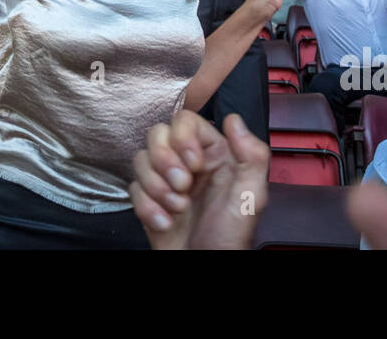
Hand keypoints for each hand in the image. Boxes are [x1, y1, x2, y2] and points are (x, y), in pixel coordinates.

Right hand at [129, 112, 269, 249]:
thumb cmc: (230, 237)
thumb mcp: (251, 196)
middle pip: (157, 134)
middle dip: (165, 161)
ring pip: (141, 159)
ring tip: (177, 209)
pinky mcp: (149, 199)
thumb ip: (252, 156)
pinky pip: (133, 188)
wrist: (205, 267)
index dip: (183, 138)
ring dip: (156, 187)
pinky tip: (165, 222)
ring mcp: (165, 179)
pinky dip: (147, 208)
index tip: (194, 164)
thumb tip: (234, 119)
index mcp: (214, 153)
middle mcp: (187, 161)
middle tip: (182, 187)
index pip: (185, 120)